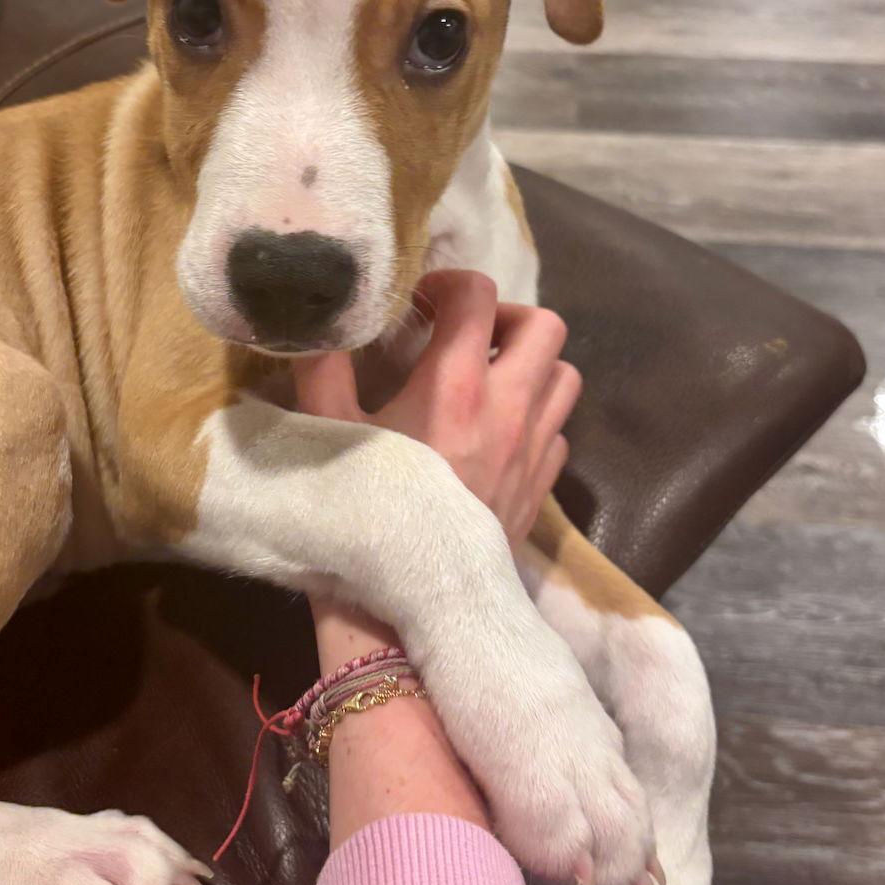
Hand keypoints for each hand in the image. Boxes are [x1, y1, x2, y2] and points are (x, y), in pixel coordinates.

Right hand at [294, 269, 580, 546]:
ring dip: (531, 366)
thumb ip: (322, 365)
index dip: (450, 284)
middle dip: (506, 318)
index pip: (478, 296)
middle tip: (468, 337)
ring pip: (564, 375)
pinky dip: (537, 417)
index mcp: (454, 384)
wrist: (408, 600)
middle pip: (545, 325)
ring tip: (490, 380)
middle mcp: (508, 407)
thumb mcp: (325, 428)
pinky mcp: (543, 486)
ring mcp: (533, 448)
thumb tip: (321, 321)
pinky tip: (499, 434)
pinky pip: (559, 429)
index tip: (424, 305)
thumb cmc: (361, 509)